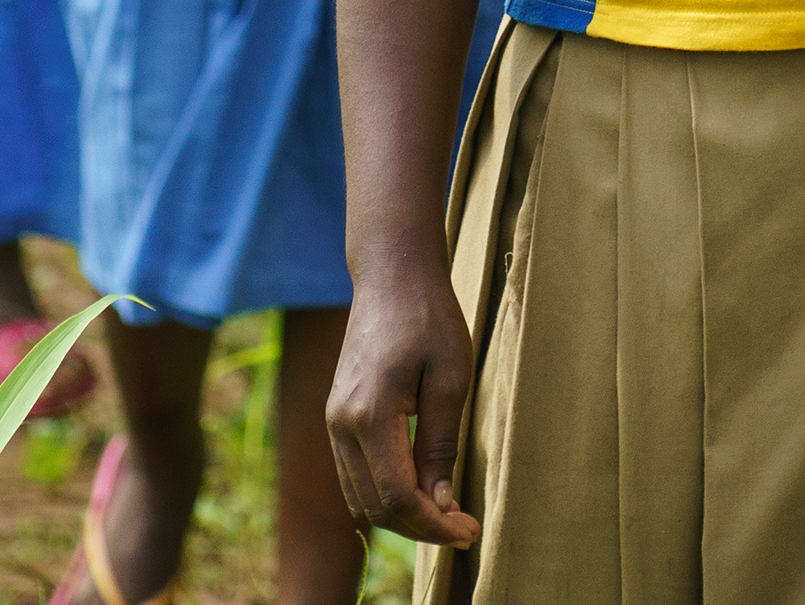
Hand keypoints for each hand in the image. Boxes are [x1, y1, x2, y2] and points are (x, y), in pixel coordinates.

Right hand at [323, 265, 481, 548]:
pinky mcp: (336, 414)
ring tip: (446, 513)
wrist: (392, 275)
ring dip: (401, 514)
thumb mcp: (450, 381)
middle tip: (464, 528)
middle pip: (374, 506)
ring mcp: (333, 419)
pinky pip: (354, 474)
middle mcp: (340, 424)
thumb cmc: (428, 319)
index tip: (470, 530)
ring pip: (359, 496)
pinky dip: (384, 493)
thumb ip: (440, 445)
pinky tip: (420, 488)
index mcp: (369, 416)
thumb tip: (440, 503)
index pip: (397, 497)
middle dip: (420, 528)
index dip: (434, 525)